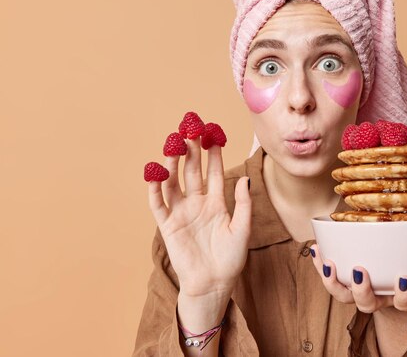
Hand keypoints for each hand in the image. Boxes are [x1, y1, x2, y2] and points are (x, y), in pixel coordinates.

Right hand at [147, 138, 251, 298]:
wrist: (214, 284)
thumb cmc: (230, 259)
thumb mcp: (243, 229)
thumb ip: (242, 204)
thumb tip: (244, 178)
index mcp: (216, 203)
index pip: (213, 172)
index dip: (213, 152)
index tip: (213, 132)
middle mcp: (197, 203)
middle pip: (192, 171)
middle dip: (191, 150)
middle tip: (191, 128)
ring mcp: (181, 212)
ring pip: (174, 181)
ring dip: (173, 162)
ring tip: (174, 142)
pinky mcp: (168, 225)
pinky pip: (158, 203)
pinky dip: (154, 187)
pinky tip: (155, 170)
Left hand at [309, 242, 406, 312]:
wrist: (386, 283)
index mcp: (397, 296)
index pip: (402, 303)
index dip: (403, 296)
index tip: (404, 279)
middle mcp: (376, 298)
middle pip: (367, 304)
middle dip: (362, 291)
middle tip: (359, 272)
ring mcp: (357, 291)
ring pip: (342, 296)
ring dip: (333, 281)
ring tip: (329, 263)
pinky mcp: (340, 280)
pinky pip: (327, 277)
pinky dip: (319, 265)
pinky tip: (317, 248)